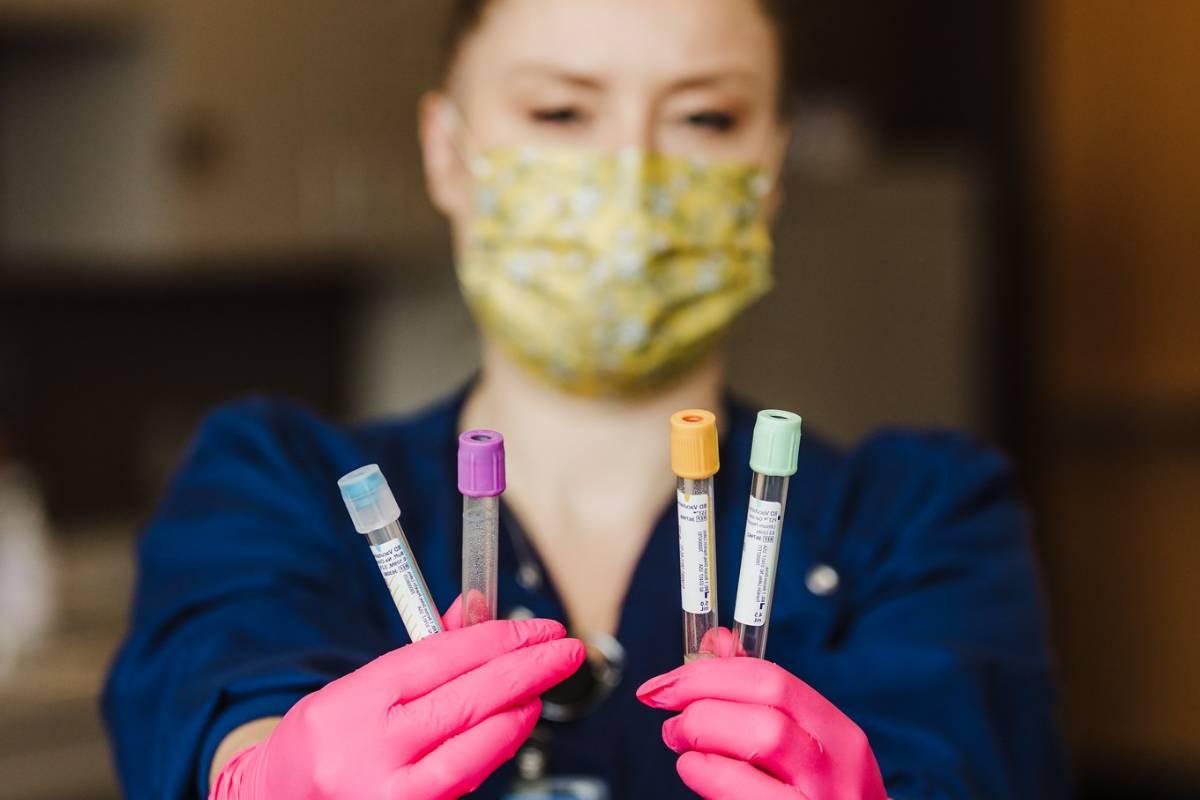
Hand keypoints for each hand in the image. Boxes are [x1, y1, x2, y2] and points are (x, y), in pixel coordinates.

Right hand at [210, 597, 583, 799]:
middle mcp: (365, 749)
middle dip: (526, 671)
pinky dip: (492, 752)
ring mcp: (384, 794)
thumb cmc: (323, 743)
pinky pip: (461, 782)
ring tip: (542, 689)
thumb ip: (419, 656)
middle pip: (464, 701)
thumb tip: (475, 612)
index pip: (439, 659)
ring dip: (517, 714)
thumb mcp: (356, 689)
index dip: (498, 639)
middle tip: (567, 651)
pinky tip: (512, 728)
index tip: (539, 629)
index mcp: (351, 702)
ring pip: (471, 749)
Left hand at [637, 656, 886, 799]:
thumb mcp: (798, 753)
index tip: (666, 680)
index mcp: (836, 734)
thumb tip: (715, 644)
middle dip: (702, 693)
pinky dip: (711, 774)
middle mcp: (838, 763)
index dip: (709, 670)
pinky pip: (751, 791)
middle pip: (770, 700)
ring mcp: (824, 797)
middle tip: (665, 707)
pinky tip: (694, 770)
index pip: (773, 678)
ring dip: (704, 730)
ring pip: (767, 738)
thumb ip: (755, 700)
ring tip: (679, 740)